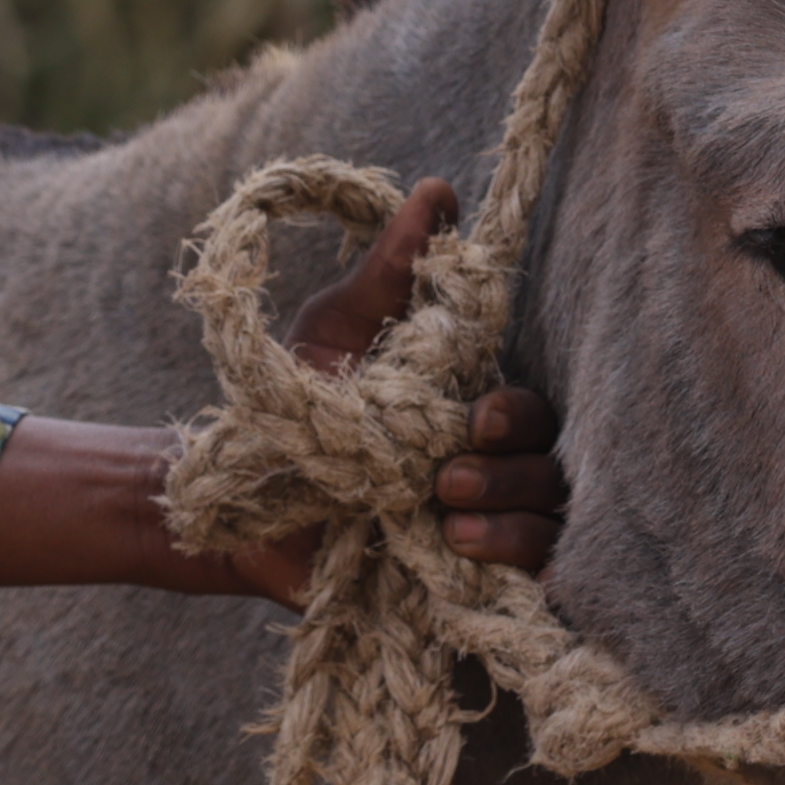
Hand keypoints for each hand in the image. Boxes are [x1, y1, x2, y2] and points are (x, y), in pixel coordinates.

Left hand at [0, 184, 572, 607]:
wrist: (234, 503)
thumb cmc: (288, 410)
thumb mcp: (335, 332)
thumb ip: (389, 272)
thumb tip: (441, 192)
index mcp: (467, 411)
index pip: (534, 413)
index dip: (516, 417)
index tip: (471, 416)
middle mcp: (485, 472)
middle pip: (550, 471)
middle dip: (509, 471)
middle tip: (446, 475)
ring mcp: (478, 536)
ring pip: (546, 529)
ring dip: (509, 523)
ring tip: (443, 519)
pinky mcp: (458, 592)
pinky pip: (525, 590)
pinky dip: (514, 571)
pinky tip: (461, 556)